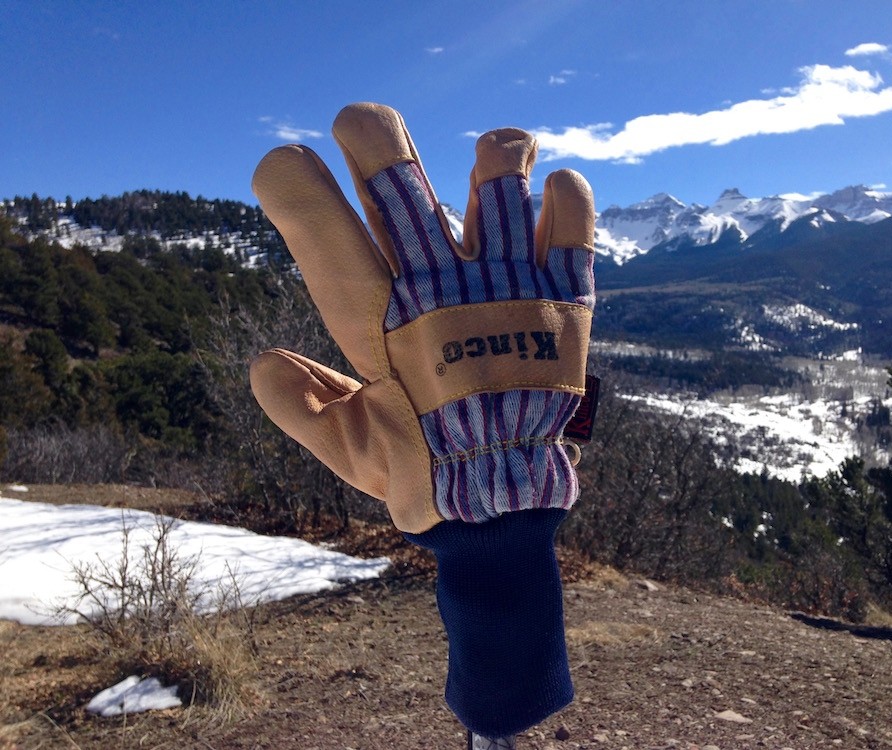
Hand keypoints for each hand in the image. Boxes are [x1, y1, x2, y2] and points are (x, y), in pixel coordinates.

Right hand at [249, 103, 594, 532]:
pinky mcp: (562, 299)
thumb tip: (262, 360)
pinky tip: (555, 193)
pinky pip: (571, 226)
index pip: (320, 229)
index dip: (291, 181)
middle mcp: (439, 291)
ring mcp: (505, 288)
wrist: (509, 500)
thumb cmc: (422, 472)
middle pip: (396, 179)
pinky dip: (567, 198)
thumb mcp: (348, 449)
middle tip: (361, 128)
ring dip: (496, 154)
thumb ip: (300, 407)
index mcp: (378, 325)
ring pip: (499, 182)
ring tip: (494, 154)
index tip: (283, 166)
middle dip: (370, 133)